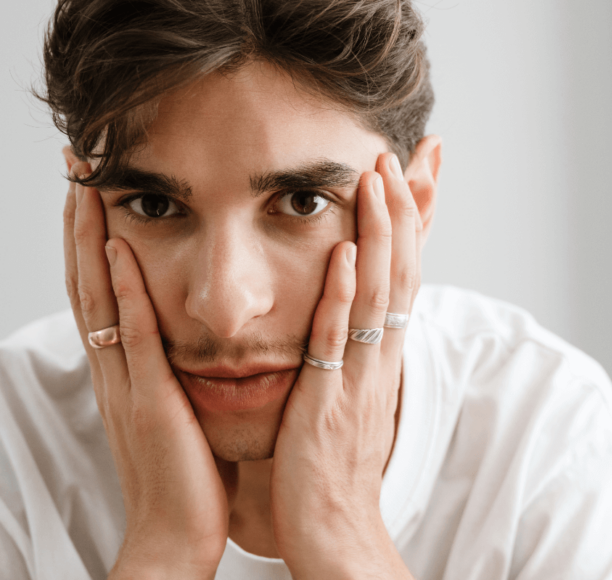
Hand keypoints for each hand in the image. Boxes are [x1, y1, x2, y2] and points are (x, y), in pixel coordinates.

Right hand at [64, 161, 230, 579]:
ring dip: (92, 242)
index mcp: (124, 371)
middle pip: (88, 283)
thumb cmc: (186, 474)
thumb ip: (175, 372)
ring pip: (100, 300)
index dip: (93, 241)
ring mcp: (126, 384)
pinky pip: (134, 340)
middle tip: (77, 169)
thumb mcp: (177, 410)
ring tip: (87, 188)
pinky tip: (121, 253)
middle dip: (81, 225)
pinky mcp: (150, 402)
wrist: (177, 534)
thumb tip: (191, 339)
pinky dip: (124, 295)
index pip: (101, 293)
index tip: (94, 193)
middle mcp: (115, 370)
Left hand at [270, 152, 420, 578]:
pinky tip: (346, 255)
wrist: (336, 528)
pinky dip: (346, 296)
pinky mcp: (328, 400)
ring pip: (377, 294)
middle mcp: (379, 358)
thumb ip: (352, 353)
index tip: (410, 174)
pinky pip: (338, 341)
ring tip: (377, 180)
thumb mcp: (352, 397)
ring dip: (380, 235)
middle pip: (402, 272)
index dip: (410, 224)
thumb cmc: (335, 464)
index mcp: (382, 356)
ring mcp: (358, 376)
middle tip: (401, 154)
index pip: (405, 276)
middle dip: (403, 211)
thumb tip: (354, 312)